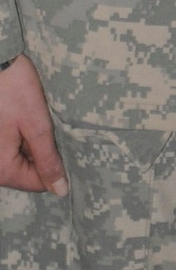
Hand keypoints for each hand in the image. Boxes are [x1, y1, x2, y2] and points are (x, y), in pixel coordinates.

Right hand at [0, 56, 67, 194]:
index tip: (65, 142)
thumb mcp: (37, 124)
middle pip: (27, 171)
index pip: (37, 183)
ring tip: (37, 116)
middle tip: (50, 124)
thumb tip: (60, 191)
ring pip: (21, 157)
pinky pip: (12, 145)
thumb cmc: (14, 89)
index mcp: (2, 168)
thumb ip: (48, 159)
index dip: (57, 166)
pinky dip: (25, 133)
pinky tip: (28, 114)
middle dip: (43, 151)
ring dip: (34, 141)